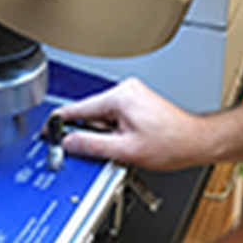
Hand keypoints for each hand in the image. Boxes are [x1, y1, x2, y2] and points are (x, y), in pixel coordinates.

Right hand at [55, 78, 211, 170]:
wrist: (196, 141)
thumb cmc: (171, 143)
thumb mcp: (125, 150)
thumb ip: (92, 146)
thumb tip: (69, 143)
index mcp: (120, 97)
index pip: (78, 108)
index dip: (60, 123)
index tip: (47, 131)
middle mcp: (126, 90)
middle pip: (90, 113)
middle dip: (89, 133)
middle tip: (95, 152)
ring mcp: (133, 94)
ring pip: (103, 116)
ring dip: (104, 134)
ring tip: (124, 149)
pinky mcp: (138, 101)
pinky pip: (115, 115)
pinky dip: (114, 130)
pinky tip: (127, 143)